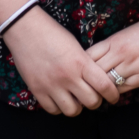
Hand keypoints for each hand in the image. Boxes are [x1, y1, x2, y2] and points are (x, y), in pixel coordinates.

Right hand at [4, 8, 123, 116]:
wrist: (25, 28)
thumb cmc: (53, 33)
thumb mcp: (76, 46)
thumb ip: (86, 64)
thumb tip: (98, 82)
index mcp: (81, 62)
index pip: (104, 86)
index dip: (113, 95)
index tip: (113, 96)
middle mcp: (68, 76)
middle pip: (91, 102)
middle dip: (96, 101)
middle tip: (93, 96)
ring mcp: (51, 85)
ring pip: (73, 110)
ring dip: (77, 106)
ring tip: (76, 98)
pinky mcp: (37, 90)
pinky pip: (53, 110)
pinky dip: (59, 107)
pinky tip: (60, 98)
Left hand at [83, 8, 138, 96]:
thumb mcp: (126, 34)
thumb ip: (112, 47)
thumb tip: (98, 61)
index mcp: (114, 41)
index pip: (88, 58)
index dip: (80, 68)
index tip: (78, 73)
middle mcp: (120, 54)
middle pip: (94, 73)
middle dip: (87, 82)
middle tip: (83, 89)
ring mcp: (133, 65)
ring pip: (107, 84)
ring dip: (101, 90)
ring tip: (96, 94)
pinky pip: (123, 88)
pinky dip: (116, 92)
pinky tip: (114, 93)